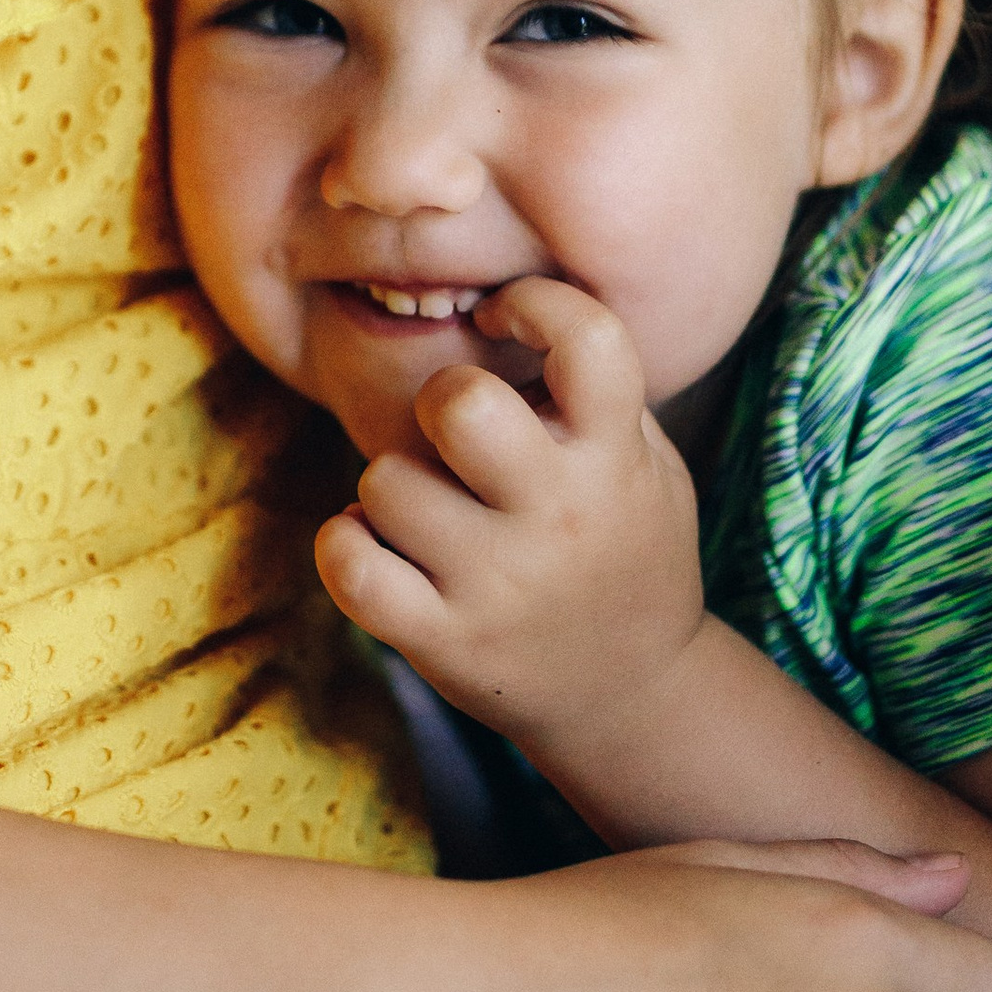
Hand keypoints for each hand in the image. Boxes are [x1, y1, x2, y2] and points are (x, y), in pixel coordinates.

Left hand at [315, 276, 700, 770]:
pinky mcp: (443, 640)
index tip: (506, 317)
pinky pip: (349, 562)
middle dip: (440, 396)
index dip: (535, 302)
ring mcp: (497, 584)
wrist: (633, 695)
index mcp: (614, 457)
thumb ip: (592, 391)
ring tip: (429, 506)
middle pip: (460, 404)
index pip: (588, 337)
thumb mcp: (645, 463)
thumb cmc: (624, 547)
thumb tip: (506, 296)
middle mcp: (558, 517)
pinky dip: (346, 541)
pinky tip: (378, 543)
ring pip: (386, 480)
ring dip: (392, 481)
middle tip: (453, 428)